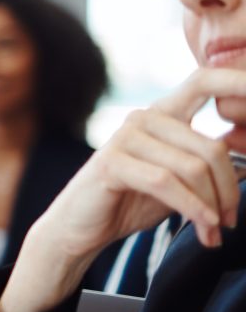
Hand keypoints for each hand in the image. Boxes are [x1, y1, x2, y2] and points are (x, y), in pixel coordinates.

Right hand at [0, 67, 245, 311]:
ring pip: (193, 167)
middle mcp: (144, 117)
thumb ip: (209, 164)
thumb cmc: (131, 201)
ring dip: (212, 207)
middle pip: (211, 146)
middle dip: (229, 190)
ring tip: (214, 231)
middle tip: (230, 221)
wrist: (81, 228)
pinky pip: (166, 182)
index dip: (236, 80)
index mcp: (164, 114)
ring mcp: (125, 136)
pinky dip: (193, 208)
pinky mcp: (111, 162)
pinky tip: (204, 227)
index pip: (204, 82)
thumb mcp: (180, 180)